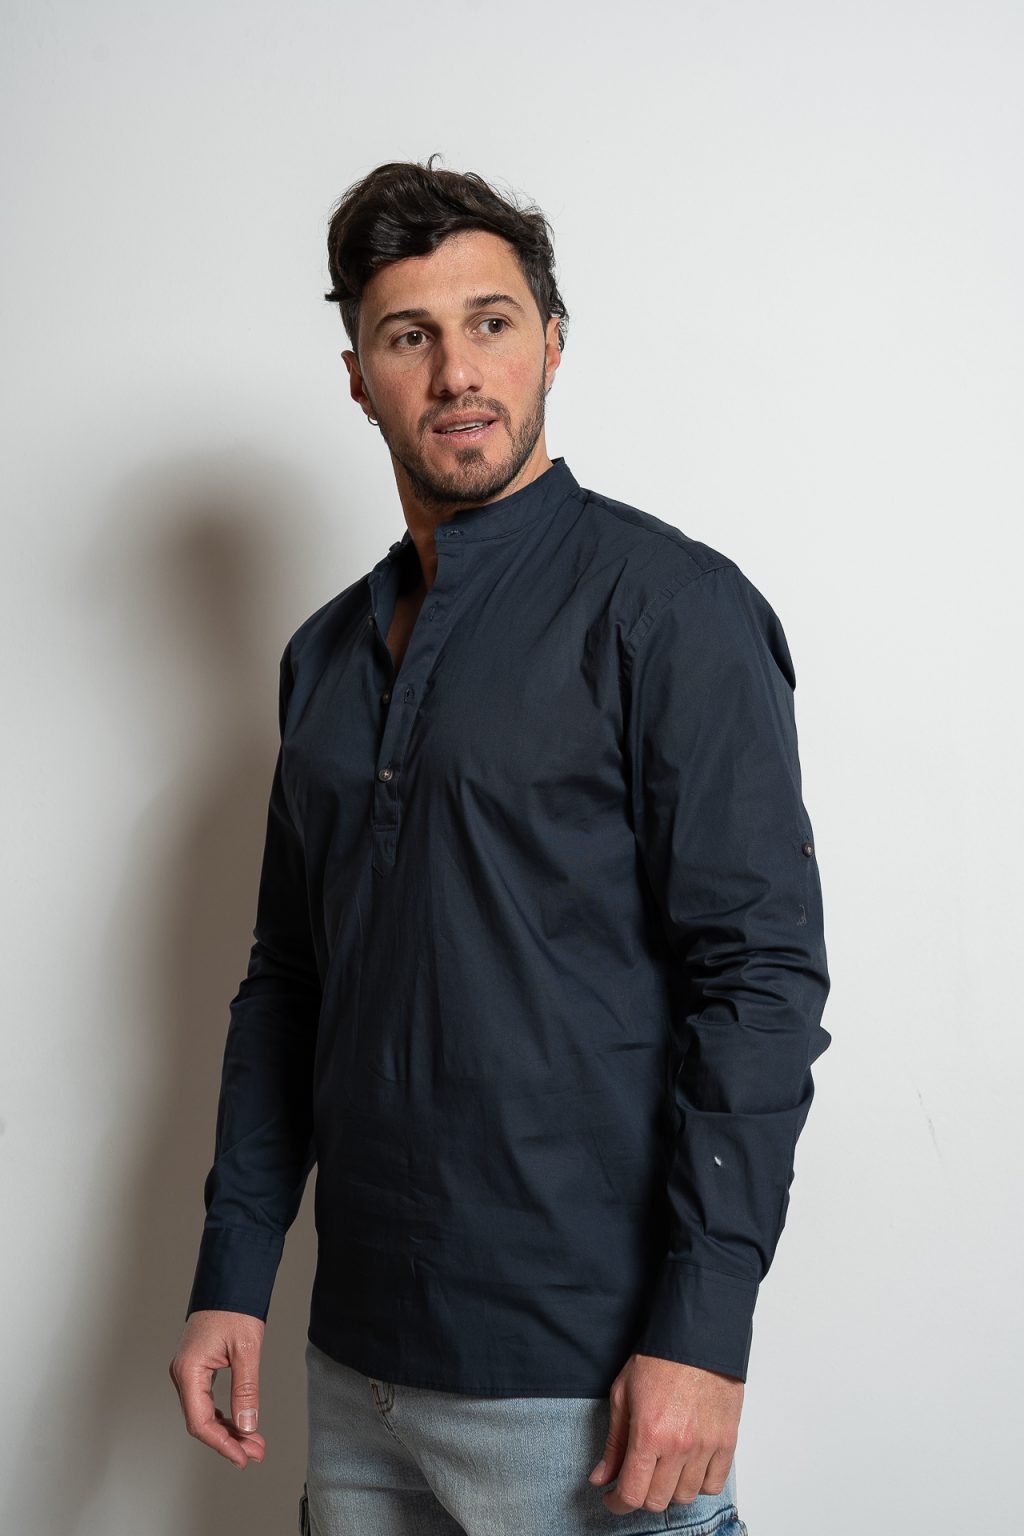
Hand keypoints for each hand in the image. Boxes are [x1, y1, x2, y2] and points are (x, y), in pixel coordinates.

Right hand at [168, 1309, 266, 1467]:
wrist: (229, 1280)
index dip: (222, 1444)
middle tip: (256, 1453)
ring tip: (253, 1443)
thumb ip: (245, 1390)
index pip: (200, 1422)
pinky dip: (222, 1415)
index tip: (243, 1457)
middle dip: (229, 1441)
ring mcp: (187, 1371)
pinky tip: (239, 1423)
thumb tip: (247, 1426)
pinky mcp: (195, 1366)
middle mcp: (182, 1374)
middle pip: (201, 1421)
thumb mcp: (246, 1350)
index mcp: (188, 1371)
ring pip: (203, 1413)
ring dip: (228, 1430)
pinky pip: (205, 1400)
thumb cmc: (235, 1308)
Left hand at [587, 1353, 742, 1515]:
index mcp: (649, 1434)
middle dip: (640, 1495)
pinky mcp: (727, 1442)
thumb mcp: (622, 1395)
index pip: (632, 1493)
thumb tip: (601, 1478)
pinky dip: (699, 1483)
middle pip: (657, 1500)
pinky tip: (688, 1467)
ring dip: (670, 1489)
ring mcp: (706, 1446)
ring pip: (686, 1496)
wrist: (696, 1337)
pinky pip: (714, 1484)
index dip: (617, 1503)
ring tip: (662, 1468)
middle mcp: (679, 1446)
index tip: (613, 1499)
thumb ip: (614, 1443)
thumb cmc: (658, 1361)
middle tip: (636, 1478)